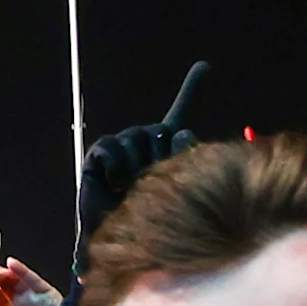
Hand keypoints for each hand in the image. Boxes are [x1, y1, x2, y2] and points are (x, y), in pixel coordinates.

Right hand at [76, 60, 209, 246]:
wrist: (124, 238)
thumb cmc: (154, 217)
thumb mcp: (176, 183)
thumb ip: (182, 153)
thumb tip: (179, 131)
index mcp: (168, 144)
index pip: (181, 110)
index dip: (192, 87)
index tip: (205, 67)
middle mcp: (146, 140)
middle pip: (160, 130)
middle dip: (159, 156)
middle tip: (151, 179)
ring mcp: (123, 147)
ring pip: (136, 137)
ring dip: (136, 164)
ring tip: (131, 185)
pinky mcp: (100, 155)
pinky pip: (111, 147)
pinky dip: (114, 165)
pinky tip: (114, 180)